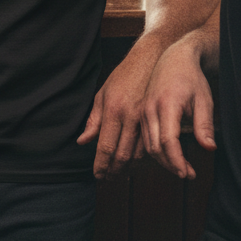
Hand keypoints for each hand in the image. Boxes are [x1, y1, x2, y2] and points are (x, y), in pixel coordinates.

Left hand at [77, 46, 154, 177]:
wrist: (151, 60)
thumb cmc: (123, 77)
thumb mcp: (103, 94)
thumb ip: (94, 120)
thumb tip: (82, 142)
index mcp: (113, 110)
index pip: (105, 145)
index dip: (101, 164)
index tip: (98, 176)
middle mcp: (129, 116)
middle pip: (122, 154)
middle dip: (114, 171)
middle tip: (107, 179)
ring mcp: (145, 119)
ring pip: (138, 153)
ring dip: (127, 167)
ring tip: (118, 174)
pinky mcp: (157, 120)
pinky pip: (149, 146)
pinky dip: (141, 157)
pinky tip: (134, 162)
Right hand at [141, 39, 214, 179]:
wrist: (174, 58)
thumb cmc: (191, 78)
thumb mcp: (204, 100)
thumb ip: (205, 124)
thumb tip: (209, 148)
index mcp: (165, 104)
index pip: (168, 140)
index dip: (177, 160)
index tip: (187, 173)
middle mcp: (149, 108)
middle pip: (154, 146)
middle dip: (170, 165)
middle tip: (188, 174)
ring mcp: (142, 110)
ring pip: (147, 144)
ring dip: (163, 160)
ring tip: (182, 168)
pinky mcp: (141, 112)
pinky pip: (144, 137)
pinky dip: (155, 150)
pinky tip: (169, 155)